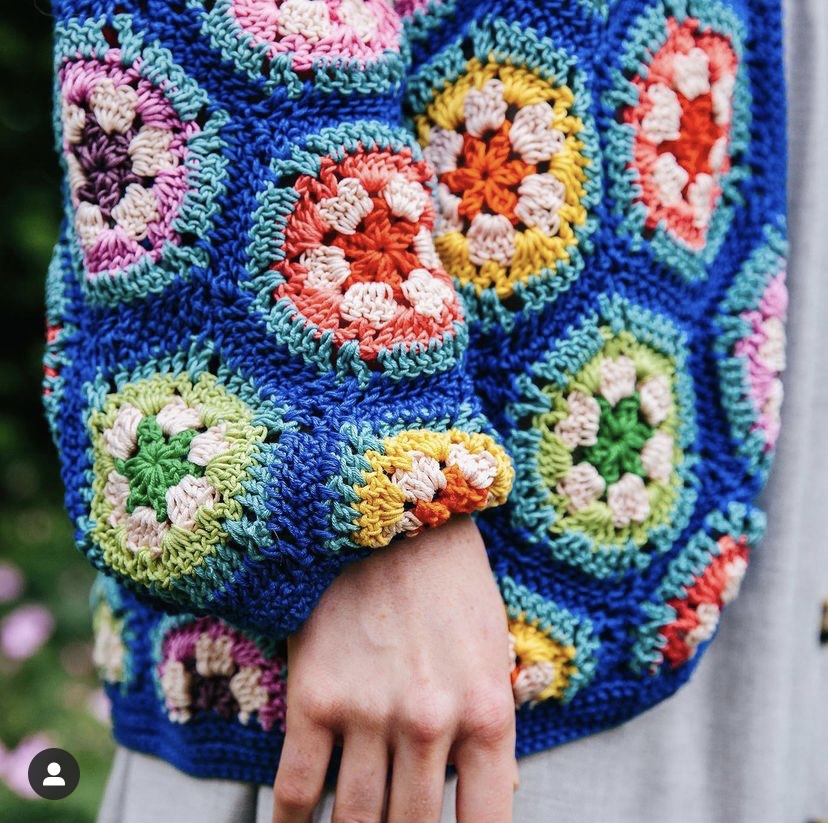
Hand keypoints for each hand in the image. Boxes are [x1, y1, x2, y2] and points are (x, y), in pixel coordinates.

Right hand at [272, 515, 516, 822]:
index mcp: (487, 713)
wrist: (392, 511)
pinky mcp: (315, 694)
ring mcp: (369, 711)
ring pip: (355, 819)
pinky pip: (296, 788)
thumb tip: (500, 792)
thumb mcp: (492, 648)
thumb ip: (493, 727)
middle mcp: (430, 722)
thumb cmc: (450, 580)